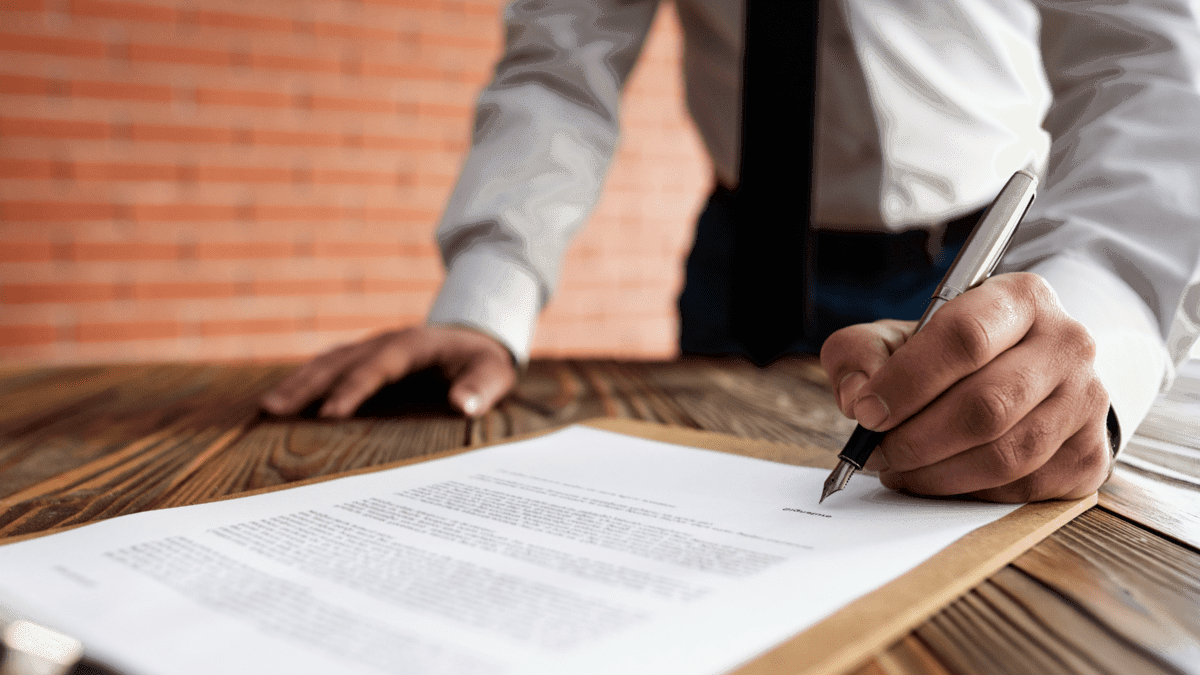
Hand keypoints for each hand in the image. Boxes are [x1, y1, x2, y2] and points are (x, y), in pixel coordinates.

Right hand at [260, 325, 515, 417]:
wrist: (476, 333)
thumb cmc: (484, 359)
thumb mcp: (494, 371)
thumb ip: (481, 387)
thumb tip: (463, 405)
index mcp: (412, 345)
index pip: (377, 367)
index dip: (353, 389)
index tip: (330, 414)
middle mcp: (384, 342)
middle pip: (339, 362)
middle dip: (307, 385)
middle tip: (274, 410)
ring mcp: (370, 347)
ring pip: (327, 362)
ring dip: (298, 383)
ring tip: (267, 409)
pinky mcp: (364, 357)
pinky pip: (330, 367)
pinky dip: (305, 381)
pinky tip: (285, 402)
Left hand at [820, 273, 1112, 501]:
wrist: (1028, 372)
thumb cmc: (952, 355)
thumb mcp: (899, 335)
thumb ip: (861, 353)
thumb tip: (856, 396)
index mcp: (1021, 298)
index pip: (964, 338)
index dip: (907, 382)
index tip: (867, 412)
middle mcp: (1067, 344)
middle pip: (985, 406)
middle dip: (915, 439)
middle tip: (875, 452)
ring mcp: (1086, 402)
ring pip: (1004, 455)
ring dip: (936, 473)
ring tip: (898, 468)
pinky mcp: (1089, 455)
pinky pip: (1020, 488)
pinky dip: (966, 491)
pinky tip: (938, 478)